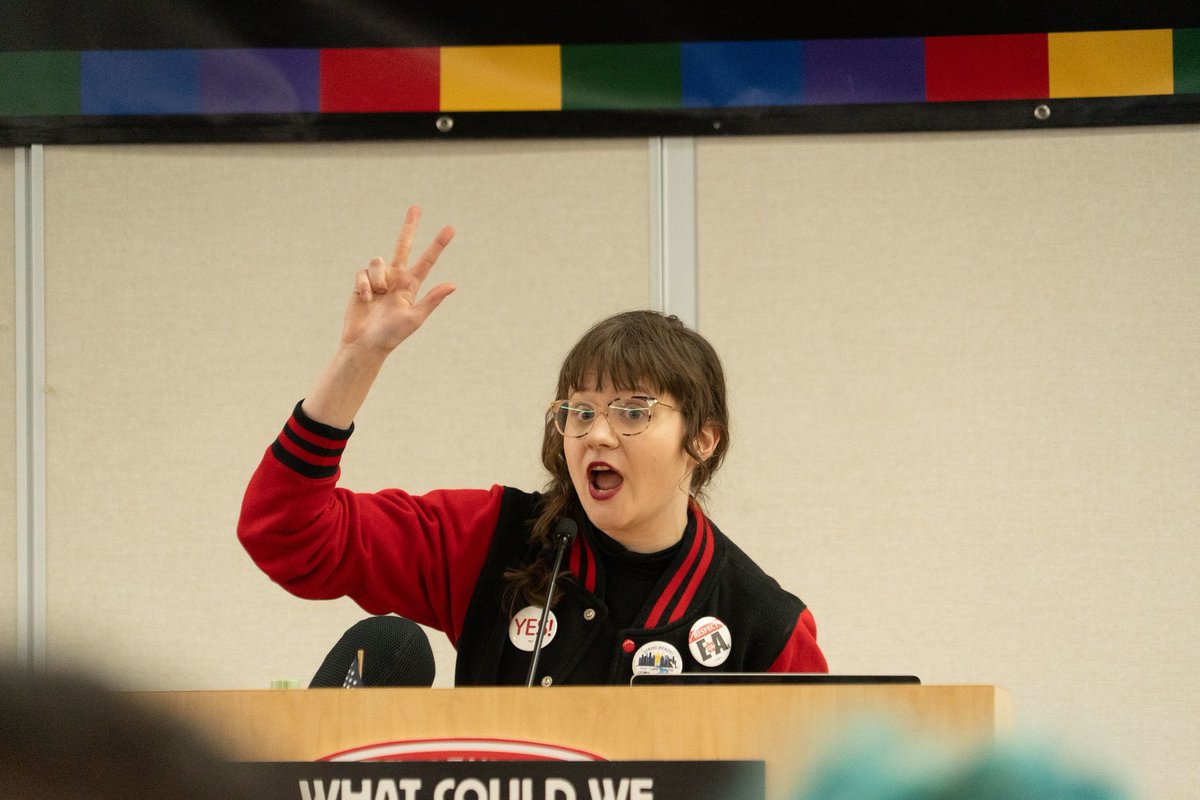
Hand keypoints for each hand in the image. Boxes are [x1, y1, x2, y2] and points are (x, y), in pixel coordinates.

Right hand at [341, 206, 455, 351]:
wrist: (364, 344)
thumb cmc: (392, 335)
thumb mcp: (415, 318)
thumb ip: (432, 300)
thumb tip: (453, 284)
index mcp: (412, 285)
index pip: (427, 261)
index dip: (438, 244)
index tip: (451, 228)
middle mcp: (396, 278)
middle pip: (403, 246)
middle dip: (409, 228)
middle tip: (416, 208)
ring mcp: (378, 279)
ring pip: (378, 261)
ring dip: (378, 278)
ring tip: (378, 296)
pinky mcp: (361, 283)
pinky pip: (363, 273)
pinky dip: (364, 286)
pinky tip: (365, 300)